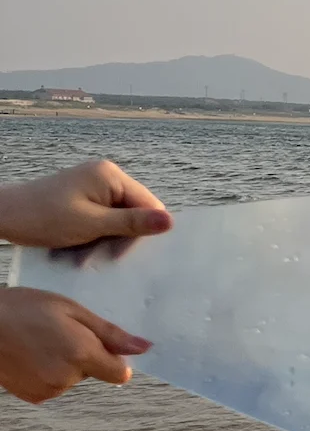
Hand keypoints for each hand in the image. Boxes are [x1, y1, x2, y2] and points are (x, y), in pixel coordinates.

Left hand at [0, 159, 171, 248]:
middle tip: (105, 255)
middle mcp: (106, 175)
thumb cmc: (44, 218)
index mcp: (111, 176)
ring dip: (109, 237)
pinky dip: (98, 232)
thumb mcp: (92, 224)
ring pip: (119, 216)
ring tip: (89, 250)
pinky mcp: (83, 195)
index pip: (149, 204)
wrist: (3, 215)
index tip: (126, 252)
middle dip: (124, 235)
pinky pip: (104, 216)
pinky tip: (83, 243)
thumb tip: (171, 222)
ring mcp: (94, 184)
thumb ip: (132, 223)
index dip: (144, 229)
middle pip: (135, 210)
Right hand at [0, 286, 151, 403]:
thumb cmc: (24, 308)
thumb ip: (109, 333)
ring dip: (65, 364)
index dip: (114, 358)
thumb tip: (144, 348)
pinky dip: (48, 373)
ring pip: (73, 378)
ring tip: (41, 341)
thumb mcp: (72, 310)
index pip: (120, 374)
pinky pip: (54, 386)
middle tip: (61, 332)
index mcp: (82, 355)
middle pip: (95, 373)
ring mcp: (48, 390)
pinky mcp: (33, 397)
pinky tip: (31, 355)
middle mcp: (67, 378)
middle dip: (86, 355)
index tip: (102, 343)